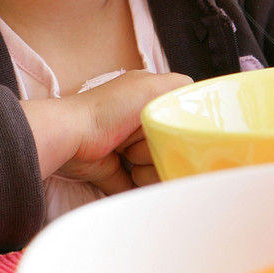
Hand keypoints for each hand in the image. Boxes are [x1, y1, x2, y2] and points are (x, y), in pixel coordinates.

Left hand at [23, 69, 190, 196]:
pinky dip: (140, 183)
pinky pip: (144, 186)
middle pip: (175, 147)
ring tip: (126, 154)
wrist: (72, 136)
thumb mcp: (150, 86)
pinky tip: (131, 173)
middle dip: (162, 146)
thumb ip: (180, 86)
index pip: (183, 117)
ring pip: (162, 168)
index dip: (183, 124)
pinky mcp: (121, 174)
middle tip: (142, 137)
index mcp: (150, 101)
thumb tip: (201, 95)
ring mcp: (132, 150)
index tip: (176, 126)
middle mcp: (143, 125)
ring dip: (147, 165)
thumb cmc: (110, 108)